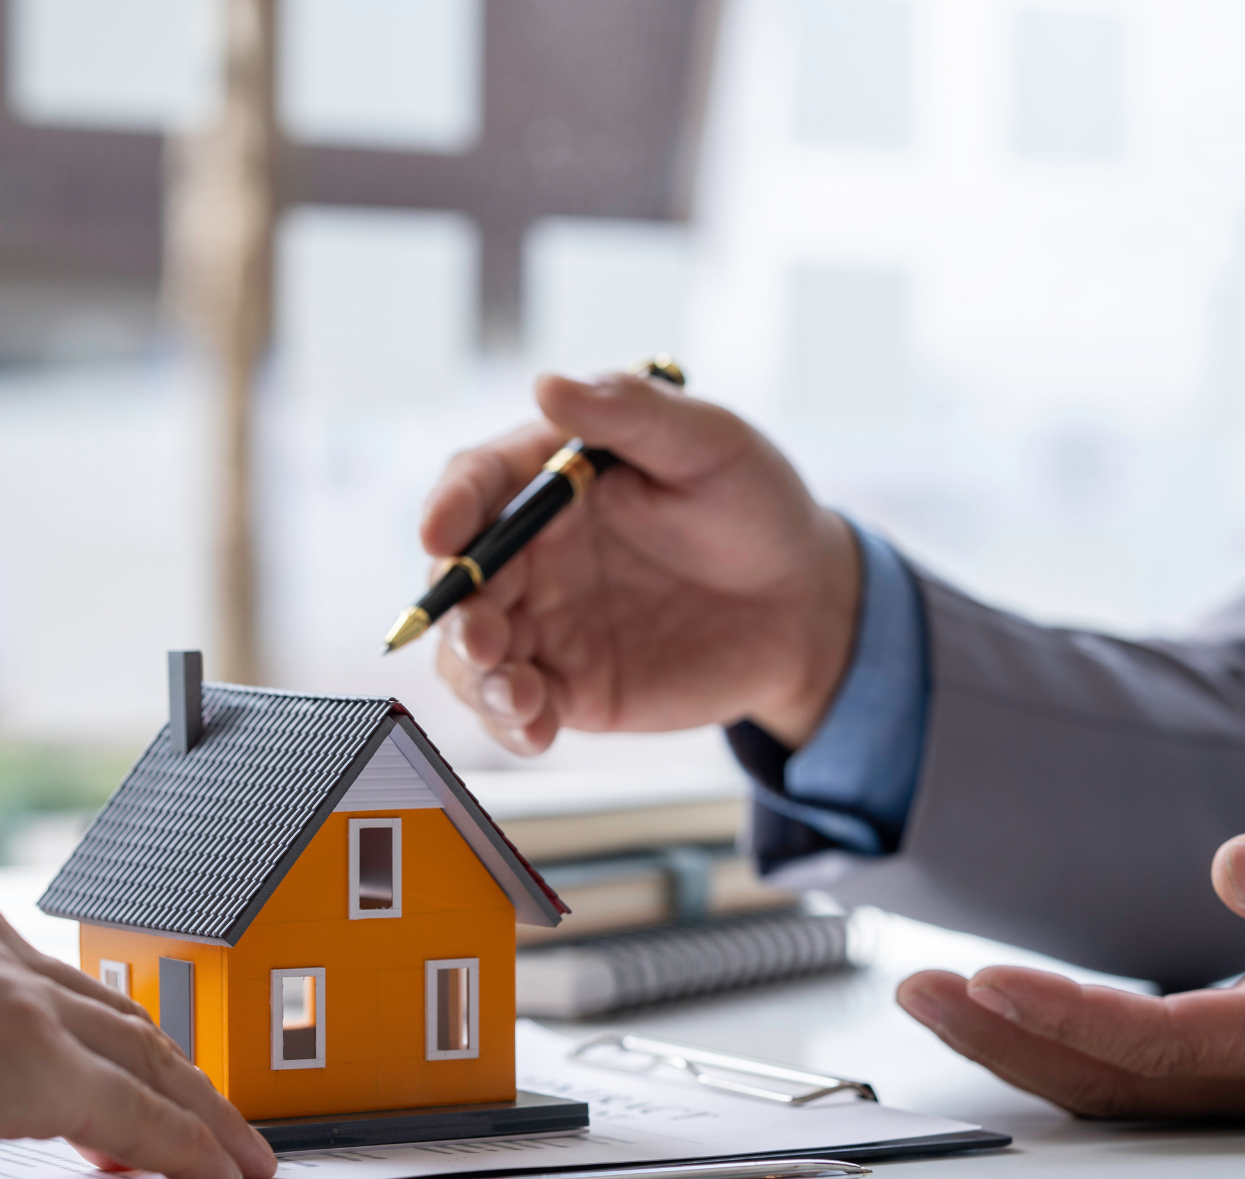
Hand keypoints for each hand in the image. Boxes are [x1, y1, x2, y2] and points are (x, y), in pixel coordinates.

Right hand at [420, 371, 860, 753]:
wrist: (805, 604)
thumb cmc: (755, 504)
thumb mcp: (710, 443)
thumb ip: (632, 413)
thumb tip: (548, 383)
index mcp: (551, 478)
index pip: (477, 484)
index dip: (450, 505)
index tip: (439, 531)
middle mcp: (533, 551)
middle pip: (459, 576)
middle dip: (454, 608)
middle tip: (483, 636)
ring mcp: (544, 622)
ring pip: (470, 651)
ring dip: (473, 674)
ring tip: (516, 693)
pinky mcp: (568, 686)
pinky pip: (516, 707)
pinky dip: (510, 723)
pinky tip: (535, 729)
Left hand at [896, 818, 1244, 1122]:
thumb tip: (1236, 866)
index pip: (1165, 1043)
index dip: (1070, 1017)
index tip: (991, 978)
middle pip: (1111, 1080)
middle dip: (1006, 1038)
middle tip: (918, 990)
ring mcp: (1237, 1078)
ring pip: (1104, 1083)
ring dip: (1010, 1043)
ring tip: (927, 996)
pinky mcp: (1220, 1060)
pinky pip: (1118, 1068)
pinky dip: (1045, 1040)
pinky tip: (992, 1006)